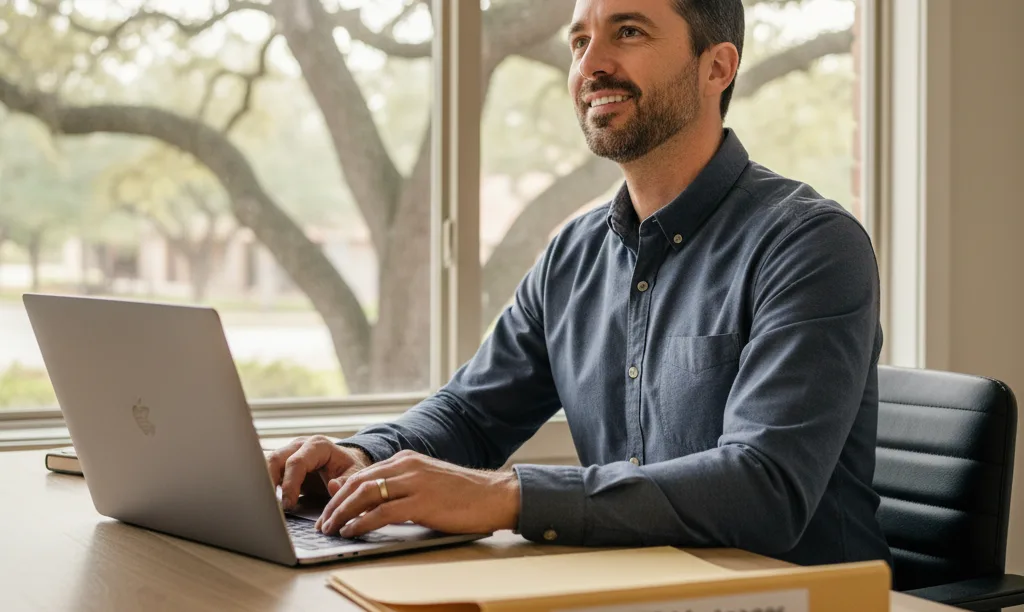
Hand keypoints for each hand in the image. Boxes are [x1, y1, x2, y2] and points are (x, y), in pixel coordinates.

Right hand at [267, 435, 372, 509]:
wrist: (346, 464)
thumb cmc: (349, 469)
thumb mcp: (355, 474)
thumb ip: (346, 481)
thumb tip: (332, 486)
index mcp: (318, 446)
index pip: (297, 462)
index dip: (290, 484)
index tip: (289, 504)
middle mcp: (300, 446)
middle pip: (276, 459)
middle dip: (270, 482)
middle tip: (271, 505)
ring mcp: (289, 453)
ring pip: (267, 463)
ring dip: (264, 482)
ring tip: (265, 503)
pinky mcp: (283, 464)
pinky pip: (268, 471)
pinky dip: (265, 485)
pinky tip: (267, 501)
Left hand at [315, 450, 519, 537]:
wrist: (494, 495)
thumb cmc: (462, 494)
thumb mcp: (423, 482)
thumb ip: (392, 484)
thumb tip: (353, 490)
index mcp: (407, 459)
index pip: (363, 474)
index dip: (341, 494)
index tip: (329, 510)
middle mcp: (407, 466)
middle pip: (358, 483)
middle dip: (335, 504)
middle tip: (323, 522)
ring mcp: (414, 482)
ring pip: (366, 495)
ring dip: (343, 513)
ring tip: (331, 528)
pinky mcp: (422, 502)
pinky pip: (382, 512)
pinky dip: (362, 522)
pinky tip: (352, 531)